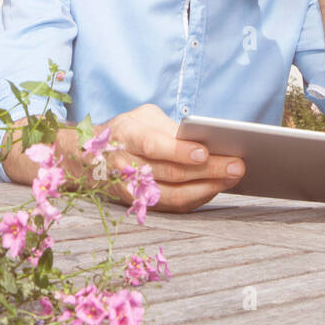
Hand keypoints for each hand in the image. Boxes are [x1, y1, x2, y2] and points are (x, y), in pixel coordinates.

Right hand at [96, 104, 244, 212]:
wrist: (88, 160)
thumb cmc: (126, 132)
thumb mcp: (142, 117)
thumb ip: (168, 127)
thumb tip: (203, 139)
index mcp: (125, 136)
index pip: (153, 146)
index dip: (178, 151)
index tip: (205, 152)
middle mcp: (126, 166)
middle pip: (169, 174)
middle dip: (207, 171)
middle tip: (236, 165)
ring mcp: (132, 190)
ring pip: (173, 196)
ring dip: (208, 188)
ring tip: (233, 177)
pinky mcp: (141, 206)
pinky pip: (173, 206)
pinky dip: (198, 197)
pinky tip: (218, 186)